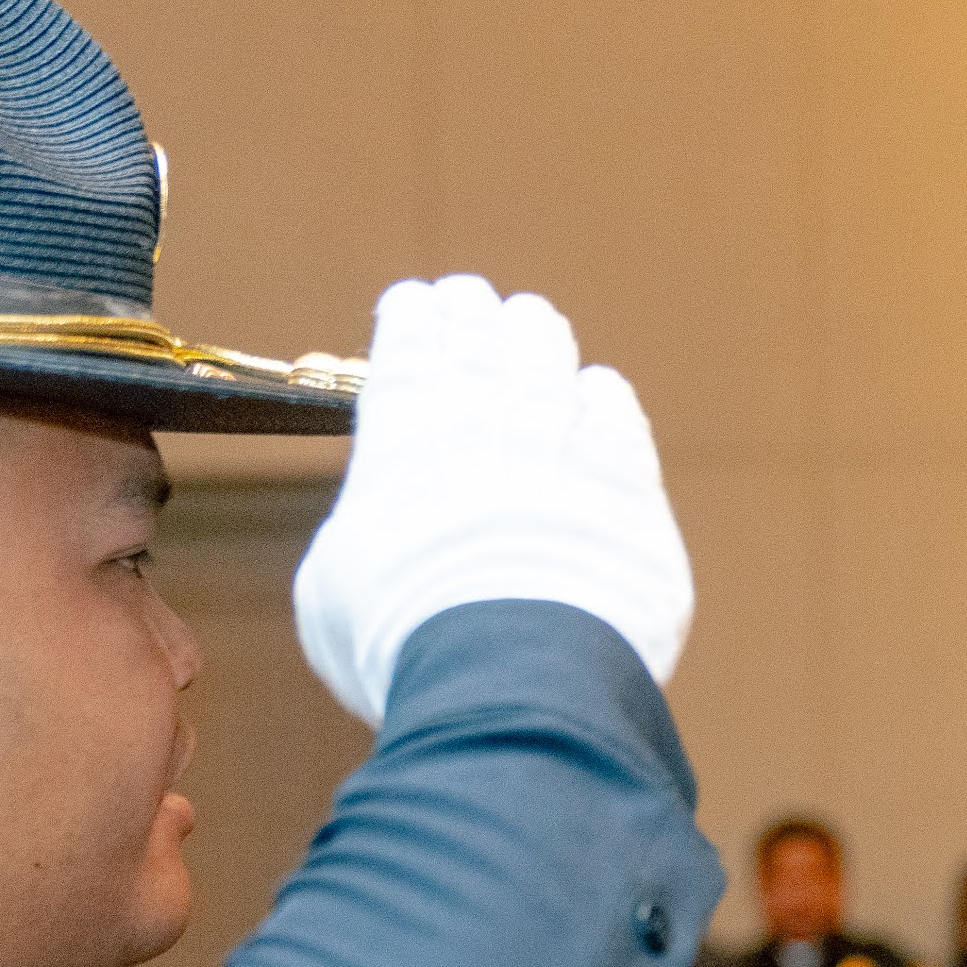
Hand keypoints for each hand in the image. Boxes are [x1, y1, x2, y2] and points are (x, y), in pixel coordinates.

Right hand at [294, 274, 694, 723]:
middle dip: (473, 314)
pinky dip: (601, 397)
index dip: (412, 319)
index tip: (415, 304)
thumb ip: (366, 534)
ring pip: (550, 355)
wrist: (511, 664)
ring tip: (530, 327)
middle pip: (481, 336)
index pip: (407, 345)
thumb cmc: (403, 636)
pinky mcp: (630, 480)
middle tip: (473, 302)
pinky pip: (616, 413)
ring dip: (535, 337)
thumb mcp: (336, 584)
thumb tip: (381, 533)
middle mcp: (486, 415)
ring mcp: (564, 437)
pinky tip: (595, 394)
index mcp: (404, 428)